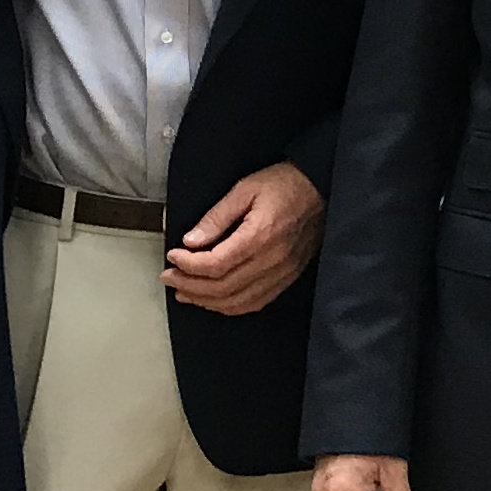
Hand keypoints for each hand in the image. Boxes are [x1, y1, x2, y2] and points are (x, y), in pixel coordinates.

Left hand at [162, 163, 324, 316]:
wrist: (321, 189)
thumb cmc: (283, 184)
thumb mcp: (244, 189)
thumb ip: (216, 217)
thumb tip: (190, 241)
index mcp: (260, 236)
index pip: (216, 264)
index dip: (188, 266)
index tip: (173, 257)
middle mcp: (272, 260)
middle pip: (223, 288)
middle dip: (190, 286)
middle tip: (169, 277)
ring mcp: (282, 273)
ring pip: (238, 301)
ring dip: (206, 301)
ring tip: (184, 292)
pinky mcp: (288, 278)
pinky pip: (256, 302)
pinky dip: (230, 306)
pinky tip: (214, 300)